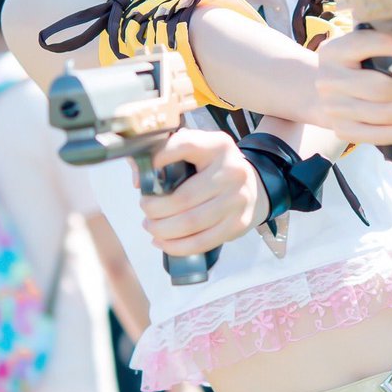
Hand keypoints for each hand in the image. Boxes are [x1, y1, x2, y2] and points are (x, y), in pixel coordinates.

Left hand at [139, 130, 266, 256]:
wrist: (252, 185)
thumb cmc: (211, 167)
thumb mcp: (196, 149)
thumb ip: (164, 153)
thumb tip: (138, 180)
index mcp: (218, 146)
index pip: (184, 146)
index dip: (158, 159)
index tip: (142, 175)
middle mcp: (232, 171)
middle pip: (183, 197)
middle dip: (154, 208)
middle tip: (145, 209)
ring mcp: (238, 200)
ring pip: (190, 223)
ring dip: (162, 229)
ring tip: (151, 226)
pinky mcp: (239, 224)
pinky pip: (202, 242)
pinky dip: (176, 246)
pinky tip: (162, 242)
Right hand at [315, 29, 391, 144]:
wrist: (319, 92)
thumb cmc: (352, 64)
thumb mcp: (360, 44)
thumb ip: (389, 36)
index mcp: (334, 52)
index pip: (366, 45)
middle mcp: (330, 81)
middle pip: (382, 89)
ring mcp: (335, 110)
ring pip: (385, 115)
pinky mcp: (343, 131)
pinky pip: (381, 136)